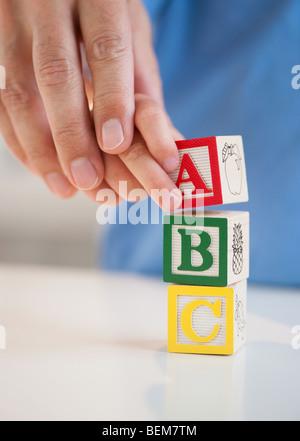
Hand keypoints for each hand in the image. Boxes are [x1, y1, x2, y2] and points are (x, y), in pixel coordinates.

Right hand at [0, 0, 179, 198]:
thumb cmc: (107, 10)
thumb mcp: (133, 32)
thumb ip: (142, 82)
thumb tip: (165, 143)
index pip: (105, 48)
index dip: (110, 99)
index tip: (116, 144)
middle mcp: (49, 6)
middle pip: (55, 74)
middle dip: (71, 134)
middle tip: (89, 179)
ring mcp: (15, 26)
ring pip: (20, 92)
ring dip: (41, 148)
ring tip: (66, 186)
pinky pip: (1, 101)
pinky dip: (21, 141)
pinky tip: (42, 169)